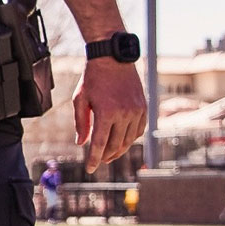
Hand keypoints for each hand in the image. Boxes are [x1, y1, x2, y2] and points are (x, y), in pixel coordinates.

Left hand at [72, 58, 146, 173]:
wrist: (112, 56)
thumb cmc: (93, 77)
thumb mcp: (80, 98)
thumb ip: (81, 123)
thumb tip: (81, 144)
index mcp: (106, 112)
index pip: (100, 144)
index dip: (94, 159)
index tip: (90, 169)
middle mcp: (124, 113)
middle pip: (115, 145)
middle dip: (106, 156)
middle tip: (99, 161)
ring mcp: (136, 110)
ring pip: (129, 140)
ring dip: (119, 150)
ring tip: (110, 155)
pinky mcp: (143, 107)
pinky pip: (139, 130)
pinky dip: (131, 138)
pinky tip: (123, 141)